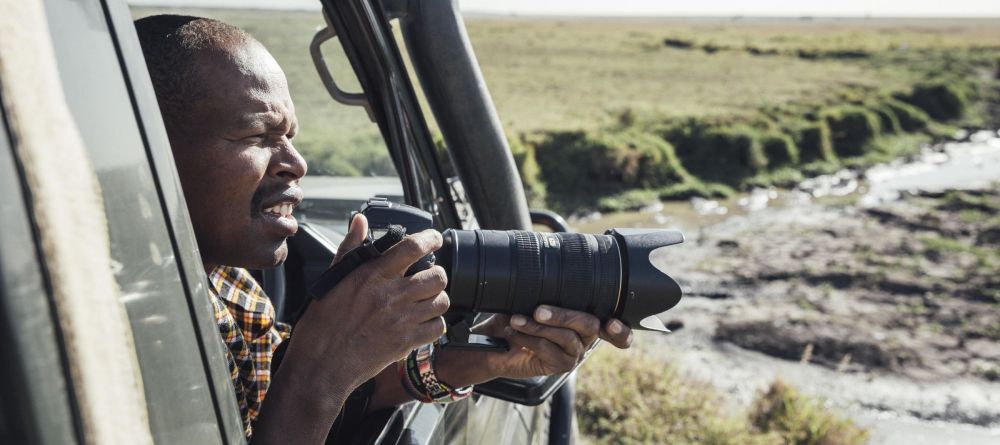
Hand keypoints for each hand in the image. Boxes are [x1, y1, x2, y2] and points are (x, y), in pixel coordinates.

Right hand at [281, 214, 449, 391]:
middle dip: (437, 274)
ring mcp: (401, 320)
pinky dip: (434, 324)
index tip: (435, 238)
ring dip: (437, 299)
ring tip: (425, 301)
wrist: (320, 367)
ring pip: (441, 301)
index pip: (412, 248)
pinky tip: (422, 323)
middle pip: (436, 276)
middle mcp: (390, 296)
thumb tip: (360, 221)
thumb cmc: (321, 326)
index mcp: (370, 276)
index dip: (430, 239)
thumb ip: (350, 249)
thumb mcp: (331, 281)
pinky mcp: (406, 343)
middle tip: (428, 278)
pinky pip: (437, 328)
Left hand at [469, 305, 632, 379]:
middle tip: (538, 311)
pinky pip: (549, 350)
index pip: (616, 329)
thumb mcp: (529, 299)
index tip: (610, 323)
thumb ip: (542, 290)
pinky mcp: (558, 367)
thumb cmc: (514, 316)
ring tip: (516, 320)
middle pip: (590, 325)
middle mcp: (584, 337)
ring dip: (539, 327)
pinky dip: (530, 339)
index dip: (620, 330)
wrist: (493, 343)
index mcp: (583, 318)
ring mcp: (573, 354)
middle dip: (564, 315)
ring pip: (567, 338)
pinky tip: (516, 333)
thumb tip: (540, 276)